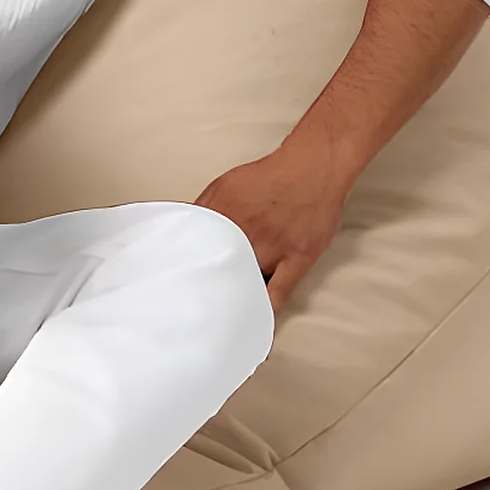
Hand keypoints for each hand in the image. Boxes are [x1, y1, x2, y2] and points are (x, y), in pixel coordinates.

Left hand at [194, 152, 346, 310]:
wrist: (314, 167)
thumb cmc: (271, 176)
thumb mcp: (225, 185)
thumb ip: (203, 209)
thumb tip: (184, 228)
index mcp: (222, 213)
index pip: (194, 247)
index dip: (183, 268)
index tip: (174, 284)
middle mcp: (245, 231)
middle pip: (217, 269)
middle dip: (204, 289)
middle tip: (192, 308)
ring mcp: (273, 247)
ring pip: (245, 284)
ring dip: (231, 300)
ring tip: (218, 321)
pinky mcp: (299, 258)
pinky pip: (279, 293)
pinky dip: (264, 309)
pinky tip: (253, 322)